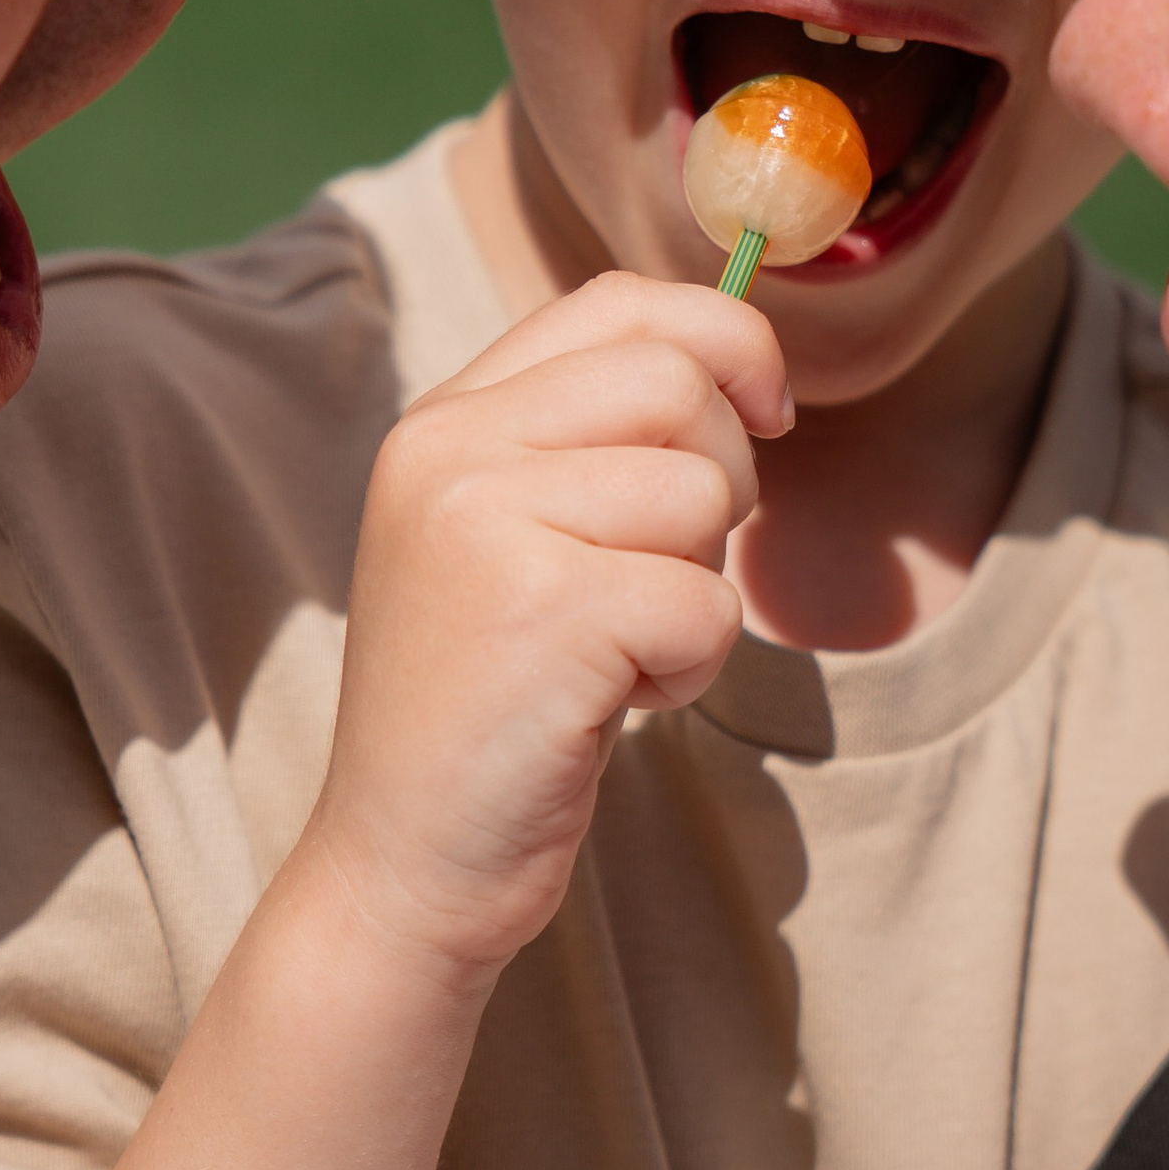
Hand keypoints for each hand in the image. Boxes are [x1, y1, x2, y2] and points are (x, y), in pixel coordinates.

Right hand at [306, 272, 790, 990]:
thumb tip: (744, 362)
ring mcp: (486, 522)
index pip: (615, 304)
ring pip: (701, 491)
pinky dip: (690, 666)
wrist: (401, 866)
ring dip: (698, 587)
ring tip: (615, 652)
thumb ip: (586, 441)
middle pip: (676, 381)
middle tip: (665, 574)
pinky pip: (704, 602)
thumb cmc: (488, 708)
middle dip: (723, 476)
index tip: (766, 412)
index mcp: (442, 419)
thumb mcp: (509, 538)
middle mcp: (449, 448)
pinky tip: (612, 703)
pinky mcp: (543, 610)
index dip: (724, 340)